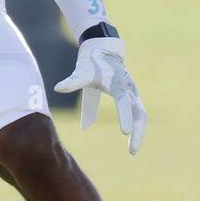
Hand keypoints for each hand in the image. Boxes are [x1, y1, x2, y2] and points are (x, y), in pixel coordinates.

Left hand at [54, 36, 146, 154]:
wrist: (103, 49)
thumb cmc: (91, 62)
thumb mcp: (81, 72)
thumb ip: (72, 82)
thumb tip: (58, 88)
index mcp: (118, 84)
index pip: (125, 103)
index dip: (125, 117)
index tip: (125, 132)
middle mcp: (129, 89)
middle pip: (140, 113)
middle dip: (138, 133)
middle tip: (132, 151)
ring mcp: (133, 93)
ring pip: (141, 115)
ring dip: (138, 132)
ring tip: (132, 150)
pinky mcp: (131, 96)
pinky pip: (137, 113)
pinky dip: (135, 126)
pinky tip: (130, 140)